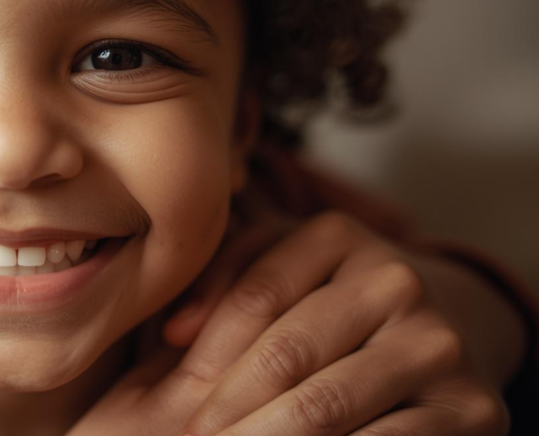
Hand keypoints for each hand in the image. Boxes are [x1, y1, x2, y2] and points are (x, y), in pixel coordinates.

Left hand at [162, 210, 512, 435]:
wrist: (443, 331)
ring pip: (323, 406)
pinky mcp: (471, 409)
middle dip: (225, 407)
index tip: (176, 397)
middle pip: (285, 355)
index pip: (254, 299)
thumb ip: (220, 284)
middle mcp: (397, 282)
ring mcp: (438, 345)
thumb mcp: (275, 268)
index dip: (204, 356)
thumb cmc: (328, 300)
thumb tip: (175, 333)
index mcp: (339, 236)